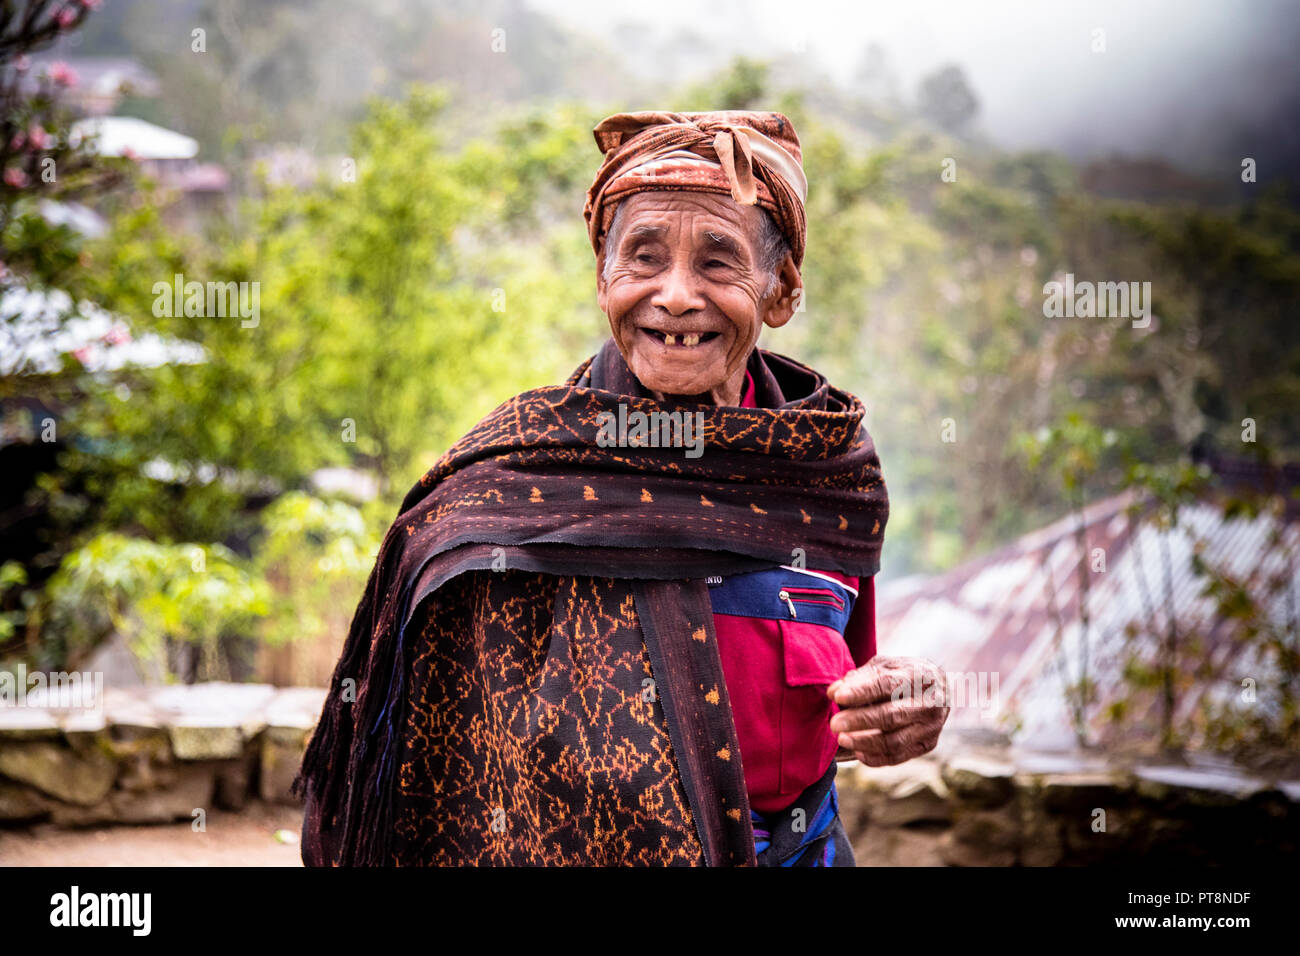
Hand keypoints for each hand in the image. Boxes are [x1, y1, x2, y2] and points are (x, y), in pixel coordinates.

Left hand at [826, 656, 949, 766]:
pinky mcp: (928, 744)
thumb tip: (833, 692)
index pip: (887, 685)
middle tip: (834, 724)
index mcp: (918, 675)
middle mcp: (929, 703)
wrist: (938, 688)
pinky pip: (899, 756)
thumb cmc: (902, 674)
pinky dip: (876, 757)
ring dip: (865, 743)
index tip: (837, 696)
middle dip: (859, 720)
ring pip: (895, 741)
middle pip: (892, 715)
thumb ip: (859, 678)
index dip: (861, 691)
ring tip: (842, 739)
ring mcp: (931, 726)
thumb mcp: (884, 666)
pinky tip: (857, 752)